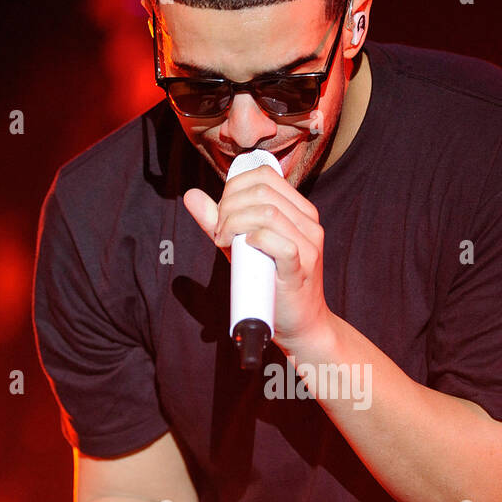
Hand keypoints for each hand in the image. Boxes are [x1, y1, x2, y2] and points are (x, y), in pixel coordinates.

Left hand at [183, 164, 330, 352]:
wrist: (299, 324)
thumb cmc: (270, 284)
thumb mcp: (241, 247)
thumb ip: (218, 221)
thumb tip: (192, 196)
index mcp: (299, 211)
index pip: (264, 176)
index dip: (234, 188)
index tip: (221, 214)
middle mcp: (308, 223)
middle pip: (262, 190)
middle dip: (229, 206)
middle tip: (219, 232)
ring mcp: (309, 245)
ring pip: (268, 213)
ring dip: (235, 223)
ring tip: (226, 242)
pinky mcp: (302, 268)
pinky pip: (279, 243)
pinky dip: (255, 240)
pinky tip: (245, 248)